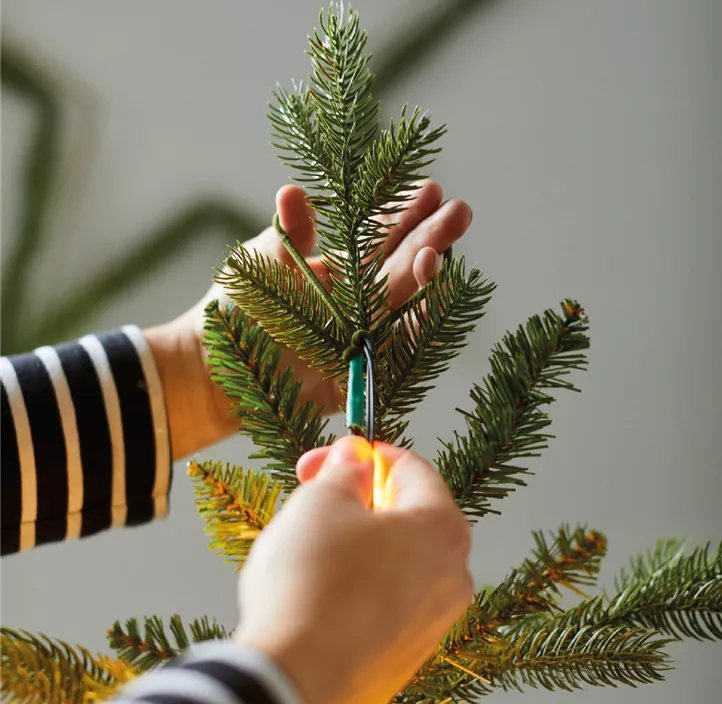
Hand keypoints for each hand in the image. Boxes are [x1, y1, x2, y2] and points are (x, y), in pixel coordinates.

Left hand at [145, 182, 471, 458]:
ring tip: (438, 253)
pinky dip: (418, 332)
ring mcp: (362, 336)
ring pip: (406, 305)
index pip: (381, 236)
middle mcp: (358, 300)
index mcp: (339, 269)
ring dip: (426, 280)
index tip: (430, 188)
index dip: (405, 213)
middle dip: (432, 236)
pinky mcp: (360, 372)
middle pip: (403, 265)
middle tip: (459, 210)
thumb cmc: (236, 310)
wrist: (213, 369)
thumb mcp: (261, 263)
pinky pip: (398, 355)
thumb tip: (293, 191)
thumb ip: (287, 234)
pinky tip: (432, 304)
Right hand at [234, 436, 472, 703]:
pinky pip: (387, 598)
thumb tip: (356, 457)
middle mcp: (452, 574)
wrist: (297, 681)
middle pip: (407, 513)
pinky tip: (319, 586)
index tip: (335, 455)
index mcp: (441, 527)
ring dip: (356, 538)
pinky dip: (359, 580)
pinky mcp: (407, 653)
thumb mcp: (323, 501)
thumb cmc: (313, 584)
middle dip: (359, 496)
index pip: (412, 468)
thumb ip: (346, 470)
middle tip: (315, 491)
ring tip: (309, 540)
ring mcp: (433, 620)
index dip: (367, 453)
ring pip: (396, 557)